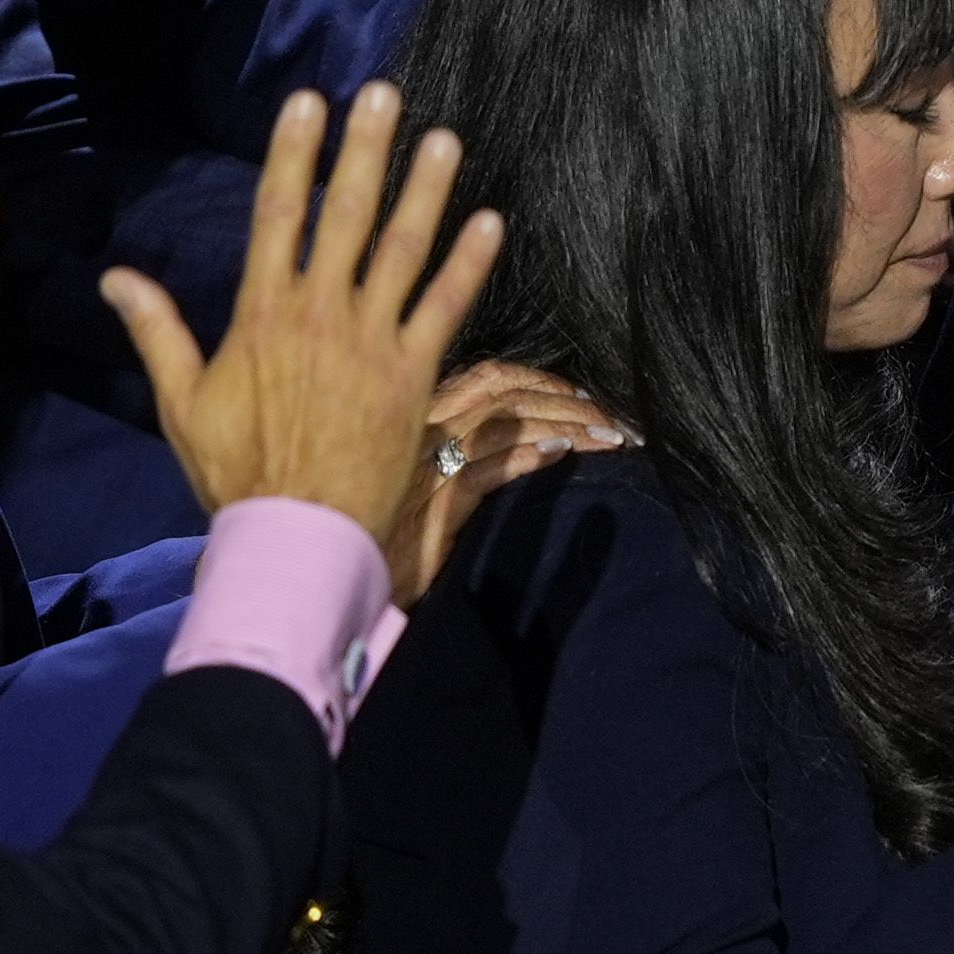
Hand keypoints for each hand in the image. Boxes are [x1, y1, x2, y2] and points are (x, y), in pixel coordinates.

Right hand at [100, 85, 504, 548]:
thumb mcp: (181, 399)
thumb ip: (156, 330)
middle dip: (365, 149)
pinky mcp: (416, 373)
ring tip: (445, 137)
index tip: (308, 102)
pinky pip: (448, 308)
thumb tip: (115, 276)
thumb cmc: (235, 470)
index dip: (295, 154)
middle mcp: (321, 314)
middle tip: (384, 92)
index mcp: (262, 313)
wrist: (295, 531)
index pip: (278, 215)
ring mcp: (373, 341)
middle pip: (346, 215)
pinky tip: (492, 221)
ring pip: (404, 250)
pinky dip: (471, 264)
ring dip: (427, 190)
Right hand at [392, 360, 625, 599]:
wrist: (335, 576)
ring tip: (611, 438)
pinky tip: (560, 453)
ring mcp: (424, 468)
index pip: (490, 376)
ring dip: (567, 425)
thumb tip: (530, 436)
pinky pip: (485, 469)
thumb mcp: (424, 480)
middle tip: (617, 422)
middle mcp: (421, 432)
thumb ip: (464, 451)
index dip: (545, 379)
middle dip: (572, 401)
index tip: (586, 395)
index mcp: (419, 419)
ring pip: (506, 423)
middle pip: (508, 394)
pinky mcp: (431, 510)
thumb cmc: (386, 530)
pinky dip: (526, 455)